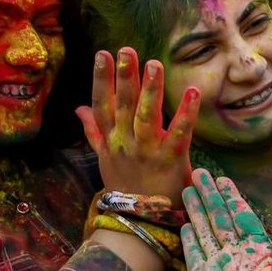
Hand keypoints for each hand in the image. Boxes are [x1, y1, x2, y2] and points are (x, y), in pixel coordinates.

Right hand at [76, 48, 197, 204]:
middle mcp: (126, 142)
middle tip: (127, 50)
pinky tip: (193, 92)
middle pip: (124, 105)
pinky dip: (186, 113)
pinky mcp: (171, 159)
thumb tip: (79, 108)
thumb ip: (94, 130)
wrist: (140, 220)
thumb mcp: (104, 157)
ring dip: (150, 89)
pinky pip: (179, 133)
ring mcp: (148, 151)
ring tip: (154, 64)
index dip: (102, 79)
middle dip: (125, 76)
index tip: (102, 54)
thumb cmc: (126, 184)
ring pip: (147, 116)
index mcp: (111, 140)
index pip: (103, 104)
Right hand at [182, 170, 271, 270]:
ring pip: (205, 230)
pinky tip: (186, 222)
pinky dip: (189, 238)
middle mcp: (238, 254)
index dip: (233, 197)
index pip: (244, 216)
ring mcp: (218, 266)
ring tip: (188, 188)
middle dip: (211, 195)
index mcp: (260, 250)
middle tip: (200, 172)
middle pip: (221, 217)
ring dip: (198, 209)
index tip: (224, 179)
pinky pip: (194, 254)